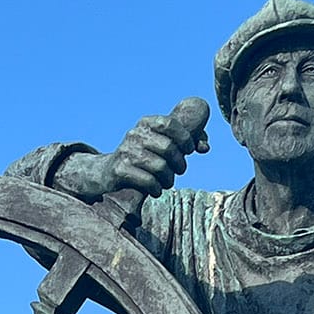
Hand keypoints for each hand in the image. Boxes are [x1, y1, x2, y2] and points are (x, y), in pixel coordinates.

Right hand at [55, 98, 209, 201]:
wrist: (108, 173)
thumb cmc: (143, 158)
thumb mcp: (162, 145)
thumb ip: (187, 141)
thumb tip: (205, 147)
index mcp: (146, 123)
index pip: (170, 123)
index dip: (185, 137)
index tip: (189, 150)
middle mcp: (134, 134)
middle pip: (168, 148)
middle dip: (179, 163)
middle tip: (180, 171)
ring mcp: (126, 151)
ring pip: (159, 166)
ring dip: (169, 179)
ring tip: (168, 182)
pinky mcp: (119, 170)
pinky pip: (147, 180)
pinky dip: (156, 188)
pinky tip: (156, 190)